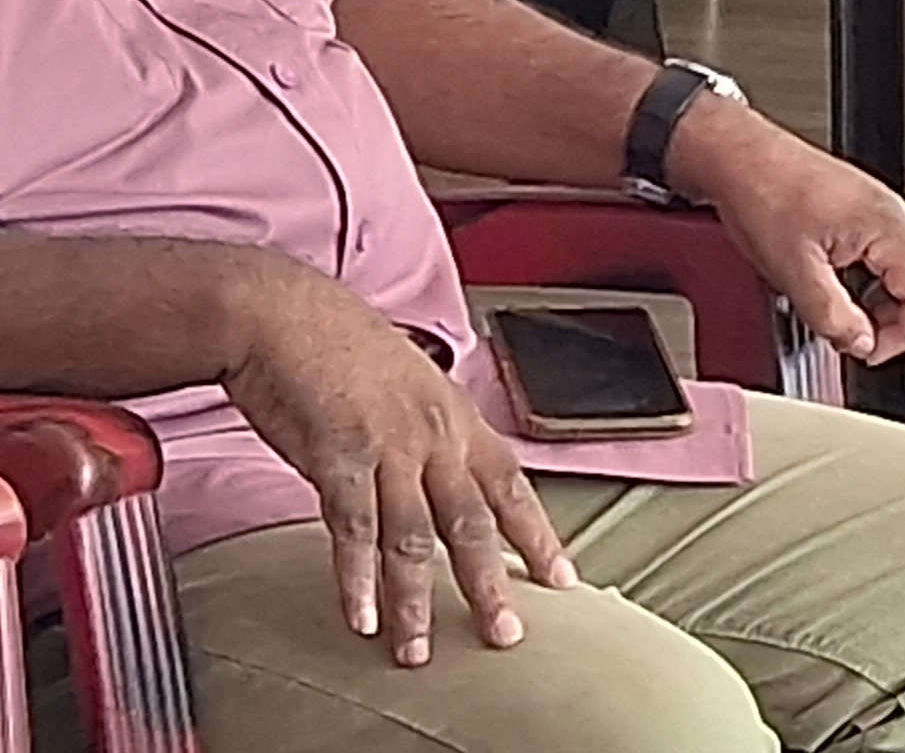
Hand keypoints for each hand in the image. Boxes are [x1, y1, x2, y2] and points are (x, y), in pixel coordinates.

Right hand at [220, 258, 576, 668]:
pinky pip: (353, 528)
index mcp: (455, 418)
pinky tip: (361, 616)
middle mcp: (434, 435)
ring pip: (414, 538)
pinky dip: (357, 578)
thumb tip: (435, 474)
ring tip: (417, 651)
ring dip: (415, 601)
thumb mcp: (405, 386)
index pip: (511, 485)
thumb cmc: (336, 347)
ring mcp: (389, 446)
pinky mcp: (337, 456)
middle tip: (504, 636)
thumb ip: (426, 433)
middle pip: (472, 522)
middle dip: (489, 584)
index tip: (563, 578)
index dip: (538, 534)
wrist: (281, 313)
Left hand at [667, 98, 904, 366]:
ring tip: (847, 319)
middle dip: (896, 321)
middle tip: (861, 341)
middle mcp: (892, 215)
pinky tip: (841, 290)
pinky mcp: (862, 208)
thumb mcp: (794, 272)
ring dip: (883, 302)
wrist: (739, 158)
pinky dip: (872, 281)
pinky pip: (886, 252)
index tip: (871, 352)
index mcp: (887, 228)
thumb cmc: (764, 196)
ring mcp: (879, 208)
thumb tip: (859, 343)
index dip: (904, 334)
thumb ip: (832, 315)